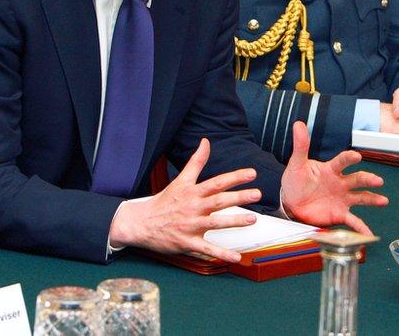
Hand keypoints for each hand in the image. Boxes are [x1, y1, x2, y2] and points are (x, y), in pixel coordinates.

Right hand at [108, 138, 262, 262]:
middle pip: (219, 201)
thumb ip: (196, 161)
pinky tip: (236, 256)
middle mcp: (193, 208)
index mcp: (193, 192)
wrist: (141, 223)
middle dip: (239, 197)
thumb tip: (206, 142)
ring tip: (253, 219)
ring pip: (215, 223)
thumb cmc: (164, 202)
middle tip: (257, 194)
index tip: (252, 173)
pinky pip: (207, 249)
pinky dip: (221, 253)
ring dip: (235, 221)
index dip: (235, 177)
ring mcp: (190, 226)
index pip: (216, 182)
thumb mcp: (180, 179)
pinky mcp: (187, 242)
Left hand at [281, 122, 387, 233]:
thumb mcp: (296, 164)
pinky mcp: (339, 214)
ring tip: (383, 201)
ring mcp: (342, 199)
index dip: (349, 159)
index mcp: (331, 170)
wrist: (291, 203)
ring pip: (361, 198)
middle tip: (378, 181)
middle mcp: (340, 183)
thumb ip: (300, 145)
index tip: (356, 156)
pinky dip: (361, 228)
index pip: (342, 162)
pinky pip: (353, 221)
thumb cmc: (295, 181)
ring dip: (373, 199)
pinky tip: (369, 234)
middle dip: (368, 180)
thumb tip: (298, 123)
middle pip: (357, 179)